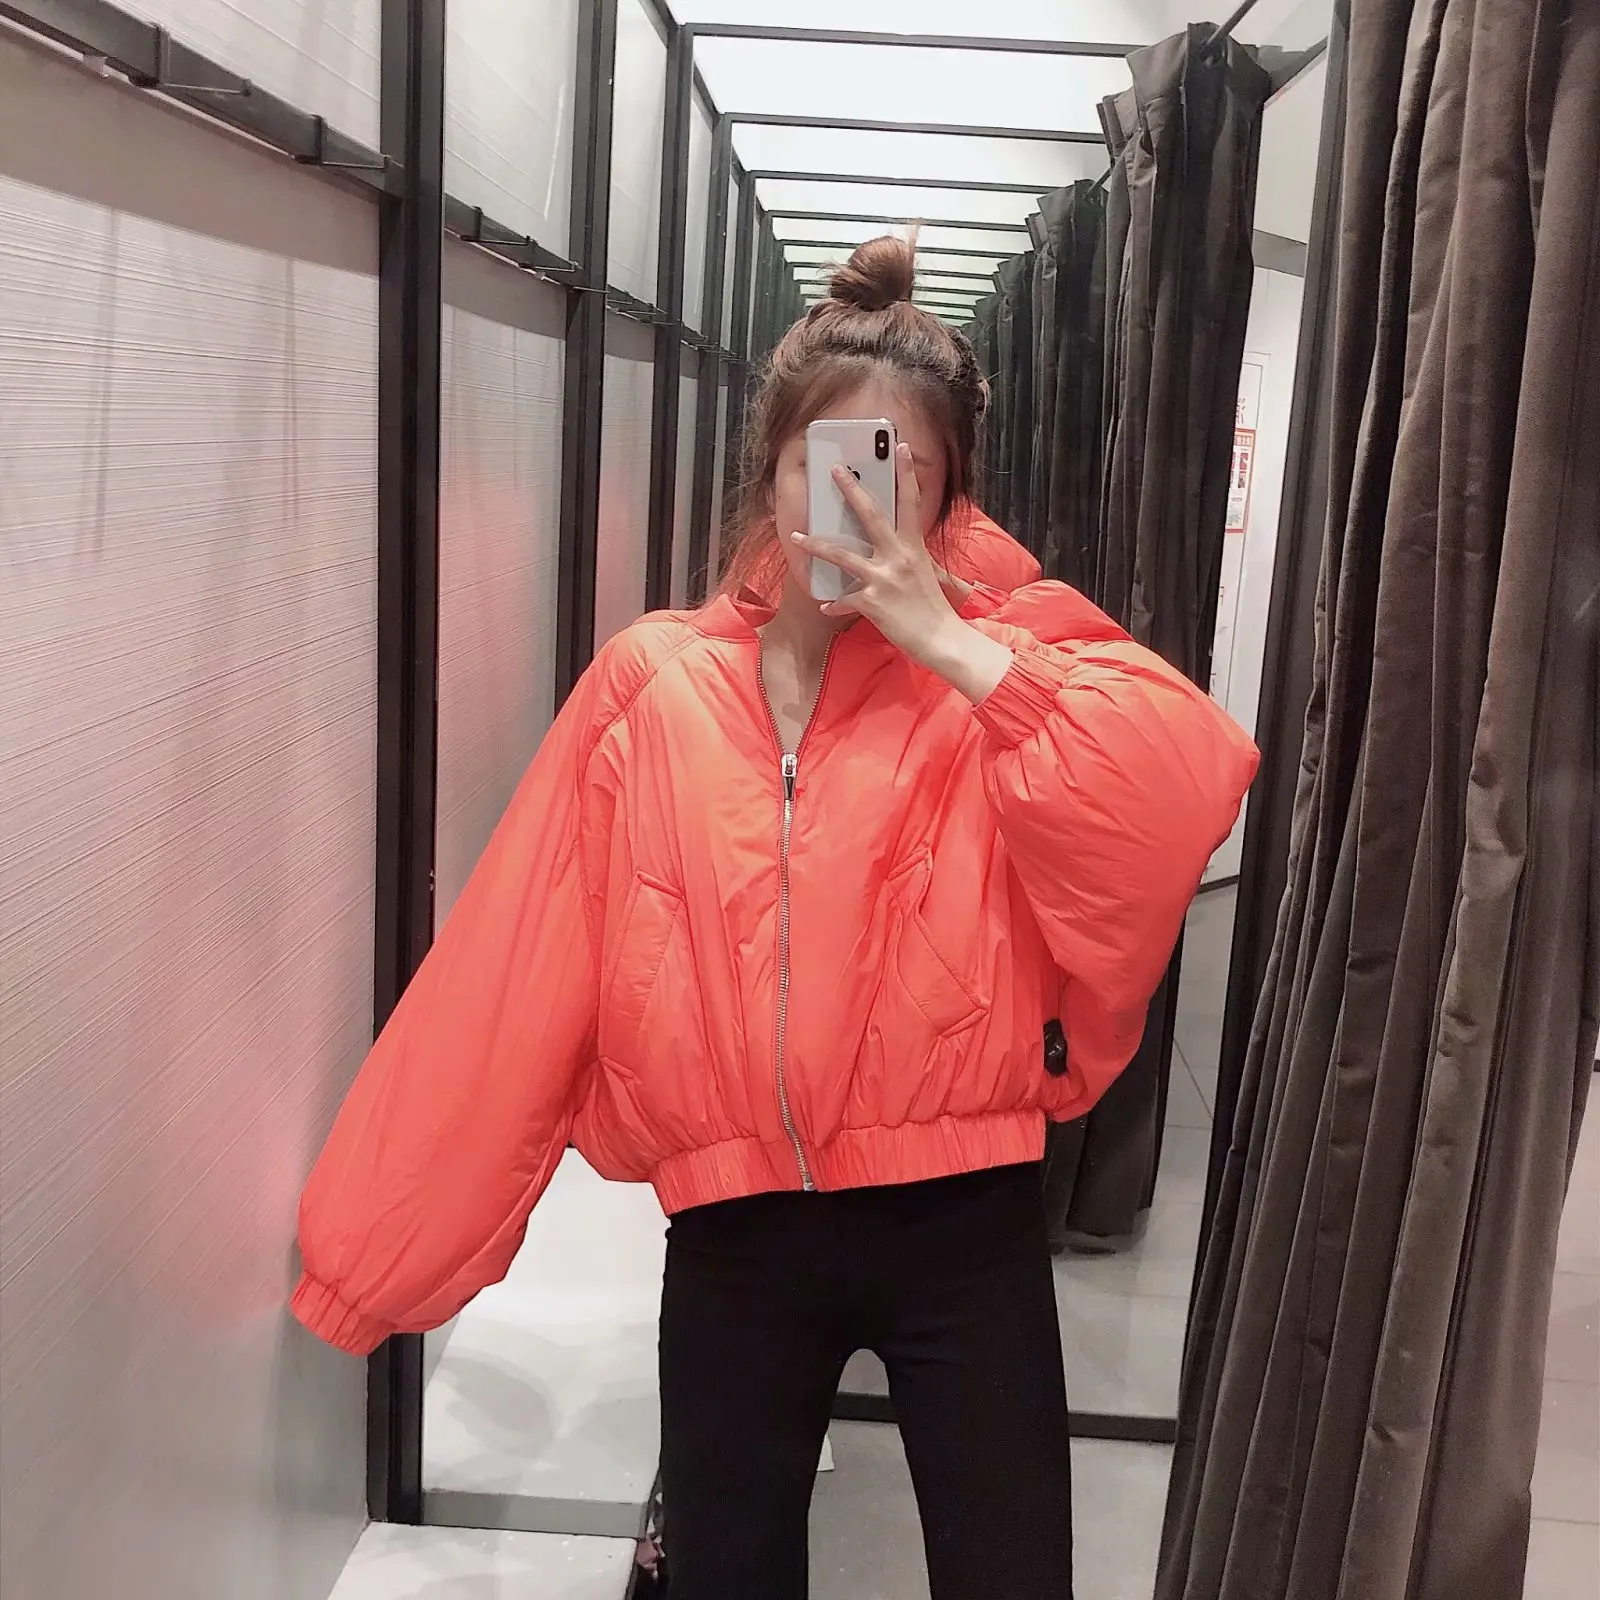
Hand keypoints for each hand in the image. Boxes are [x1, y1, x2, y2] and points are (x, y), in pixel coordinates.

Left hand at [790, 444, 1012, 703]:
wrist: (943, 639)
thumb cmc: (934, 608)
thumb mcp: (927, 573)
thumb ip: (909, 556)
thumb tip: (898, 546)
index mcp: (913, 546)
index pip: (910, 502)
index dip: (906, 473)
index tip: (899, 446)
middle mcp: (898, 556)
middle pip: (871, 515)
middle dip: (851, 490)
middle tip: (834, 469)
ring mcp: (884, 579)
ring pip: (843, 556)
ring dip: (817, 545)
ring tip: (797, 536)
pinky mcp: (873, 602)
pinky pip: (845, 599)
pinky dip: (834, 603)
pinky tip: (824, 605)